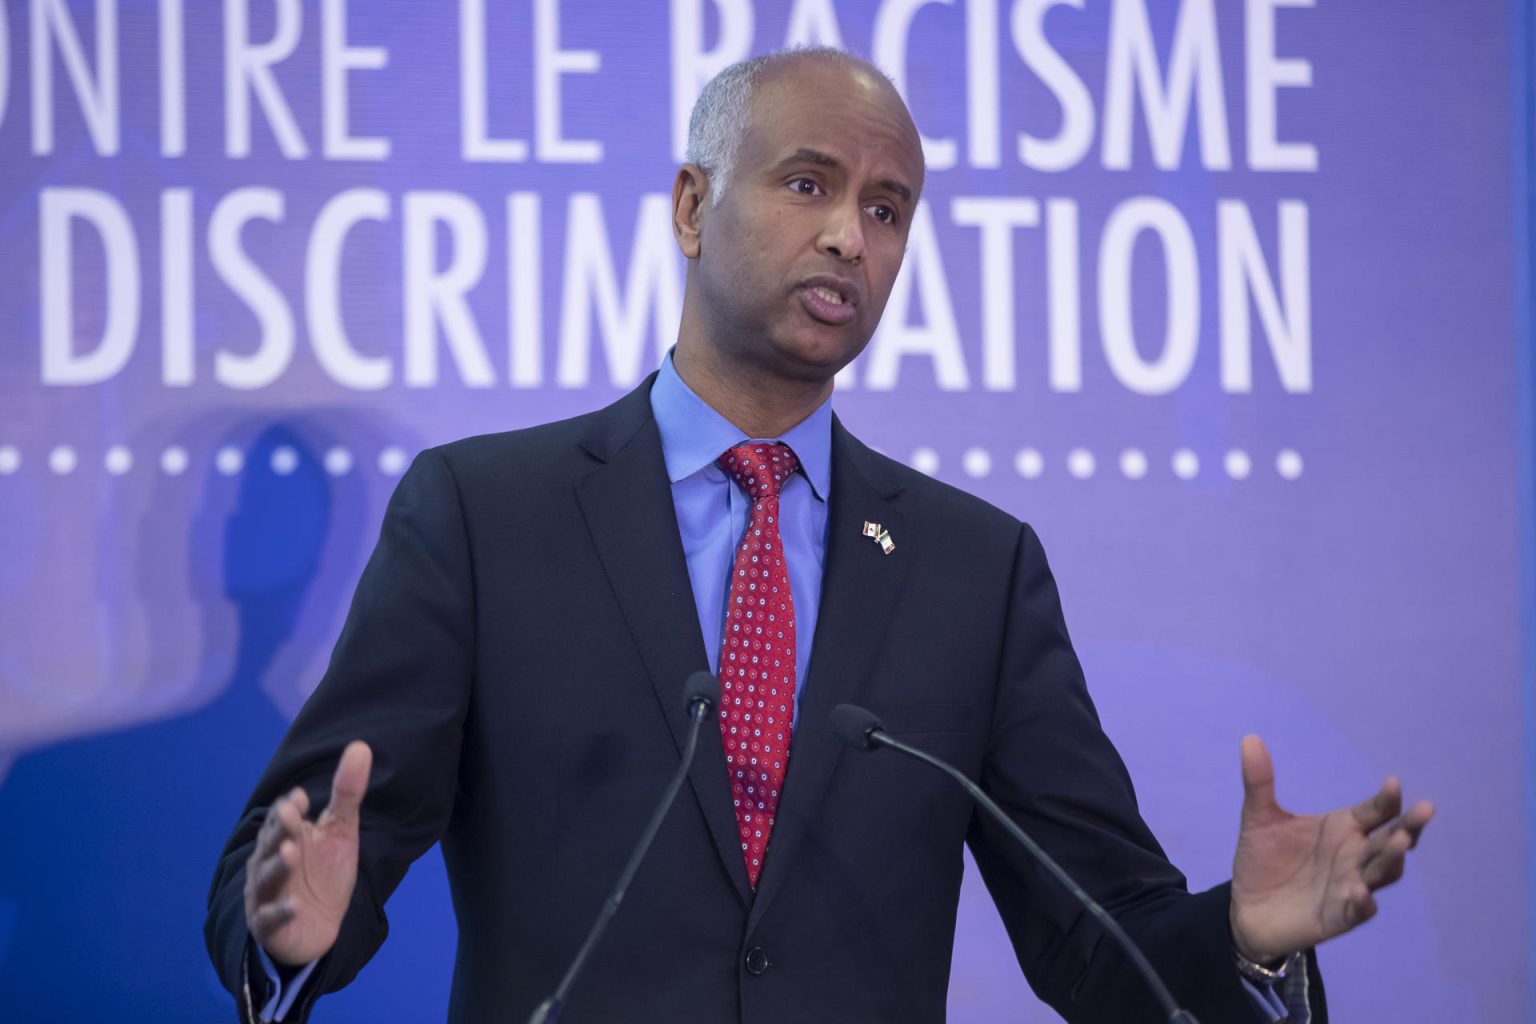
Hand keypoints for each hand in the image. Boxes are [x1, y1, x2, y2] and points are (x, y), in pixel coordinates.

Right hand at [244, 740, 372, 965]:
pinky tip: (296, 907)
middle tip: (292, 815)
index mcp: (283, 837)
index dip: (290, 809)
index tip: (302, 797)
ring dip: (278, 866)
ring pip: (267, 878)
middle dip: (281, 830)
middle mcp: (268, 863)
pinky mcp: (269, 925)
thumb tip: (361, 745)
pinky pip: (272, 918)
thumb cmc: (324, 872)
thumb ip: (347, 792)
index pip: (281, 818)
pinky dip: (282, 912)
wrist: (318, 926)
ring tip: (292, 852)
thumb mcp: (340, 831)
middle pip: (271, 844)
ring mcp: (265, 894)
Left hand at [1229, 735, 1432, 963]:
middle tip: (1424, 810)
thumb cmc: (1263, 859)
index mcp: (1344, 827)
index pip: (1375, 811)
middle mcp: (1355, 856)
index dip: (1387, 799)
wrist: (1246, 907)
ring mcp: (1351, 886)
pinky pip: (1358, 910)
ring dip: (1392, 859)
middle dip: (1409, 826)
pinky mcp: (1339, 916)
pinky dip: (1363, 902)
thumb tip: (1249, 738)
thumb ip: (1259, 782)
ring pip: (1382, 872)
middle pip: (1391, 840)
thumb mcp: (1259, 818)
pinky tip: (1362, 893)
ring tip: (1399, 842)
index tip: (1394, 783)